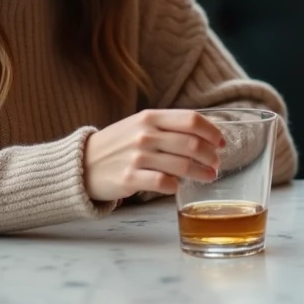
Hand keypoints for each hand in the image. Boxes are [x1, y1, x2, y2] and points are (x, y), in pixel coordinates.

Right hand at [83, 109, 224, 201]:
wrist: (82, 163)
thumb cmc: (117, 144)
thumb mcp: (139, 125)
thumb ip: (167, 126)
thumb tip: (204, 132)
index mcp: (150, 117)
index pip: (191, 120)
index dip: (212, 131)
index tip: (221, 142)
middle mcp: (145, 134)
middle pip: (192, 144)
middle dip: (211, 155)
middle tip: (217, 163)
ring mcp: (137, 156)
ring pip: (182, 165)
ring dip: (201, 172)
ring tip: (208, 176)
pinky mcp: (128, 178)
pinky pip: (163, 183)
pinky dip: (175, 186)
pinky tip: (178, 187)